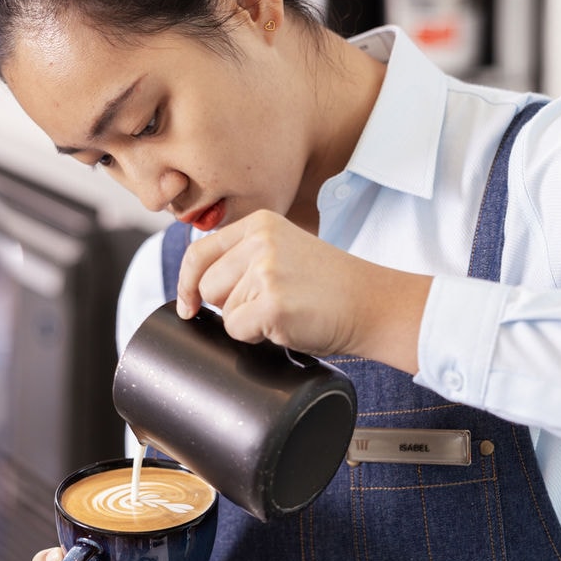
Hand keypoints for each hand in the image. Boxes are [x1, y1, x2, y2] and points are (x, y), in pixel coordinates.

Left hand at [176, 210, 430, 372]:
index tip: (188, 306)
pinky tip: (287, 325)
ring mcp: (265, 270)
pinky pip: (237, 331)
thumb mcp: (285, 253)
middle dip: (228, 306)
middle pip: (206, 286)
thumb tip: (196, 290)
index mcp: (259, 223)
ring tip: (286, 312)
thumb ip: (246, 258)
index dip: (187, 283)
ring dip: (248, 322)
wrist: (373, 303)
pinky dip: (257, 338)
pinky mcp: (272, 302)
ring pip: (223, 312)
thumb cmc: (330, 288)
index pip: (199, 252)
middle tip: (269, 306)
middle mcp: (259, 240)